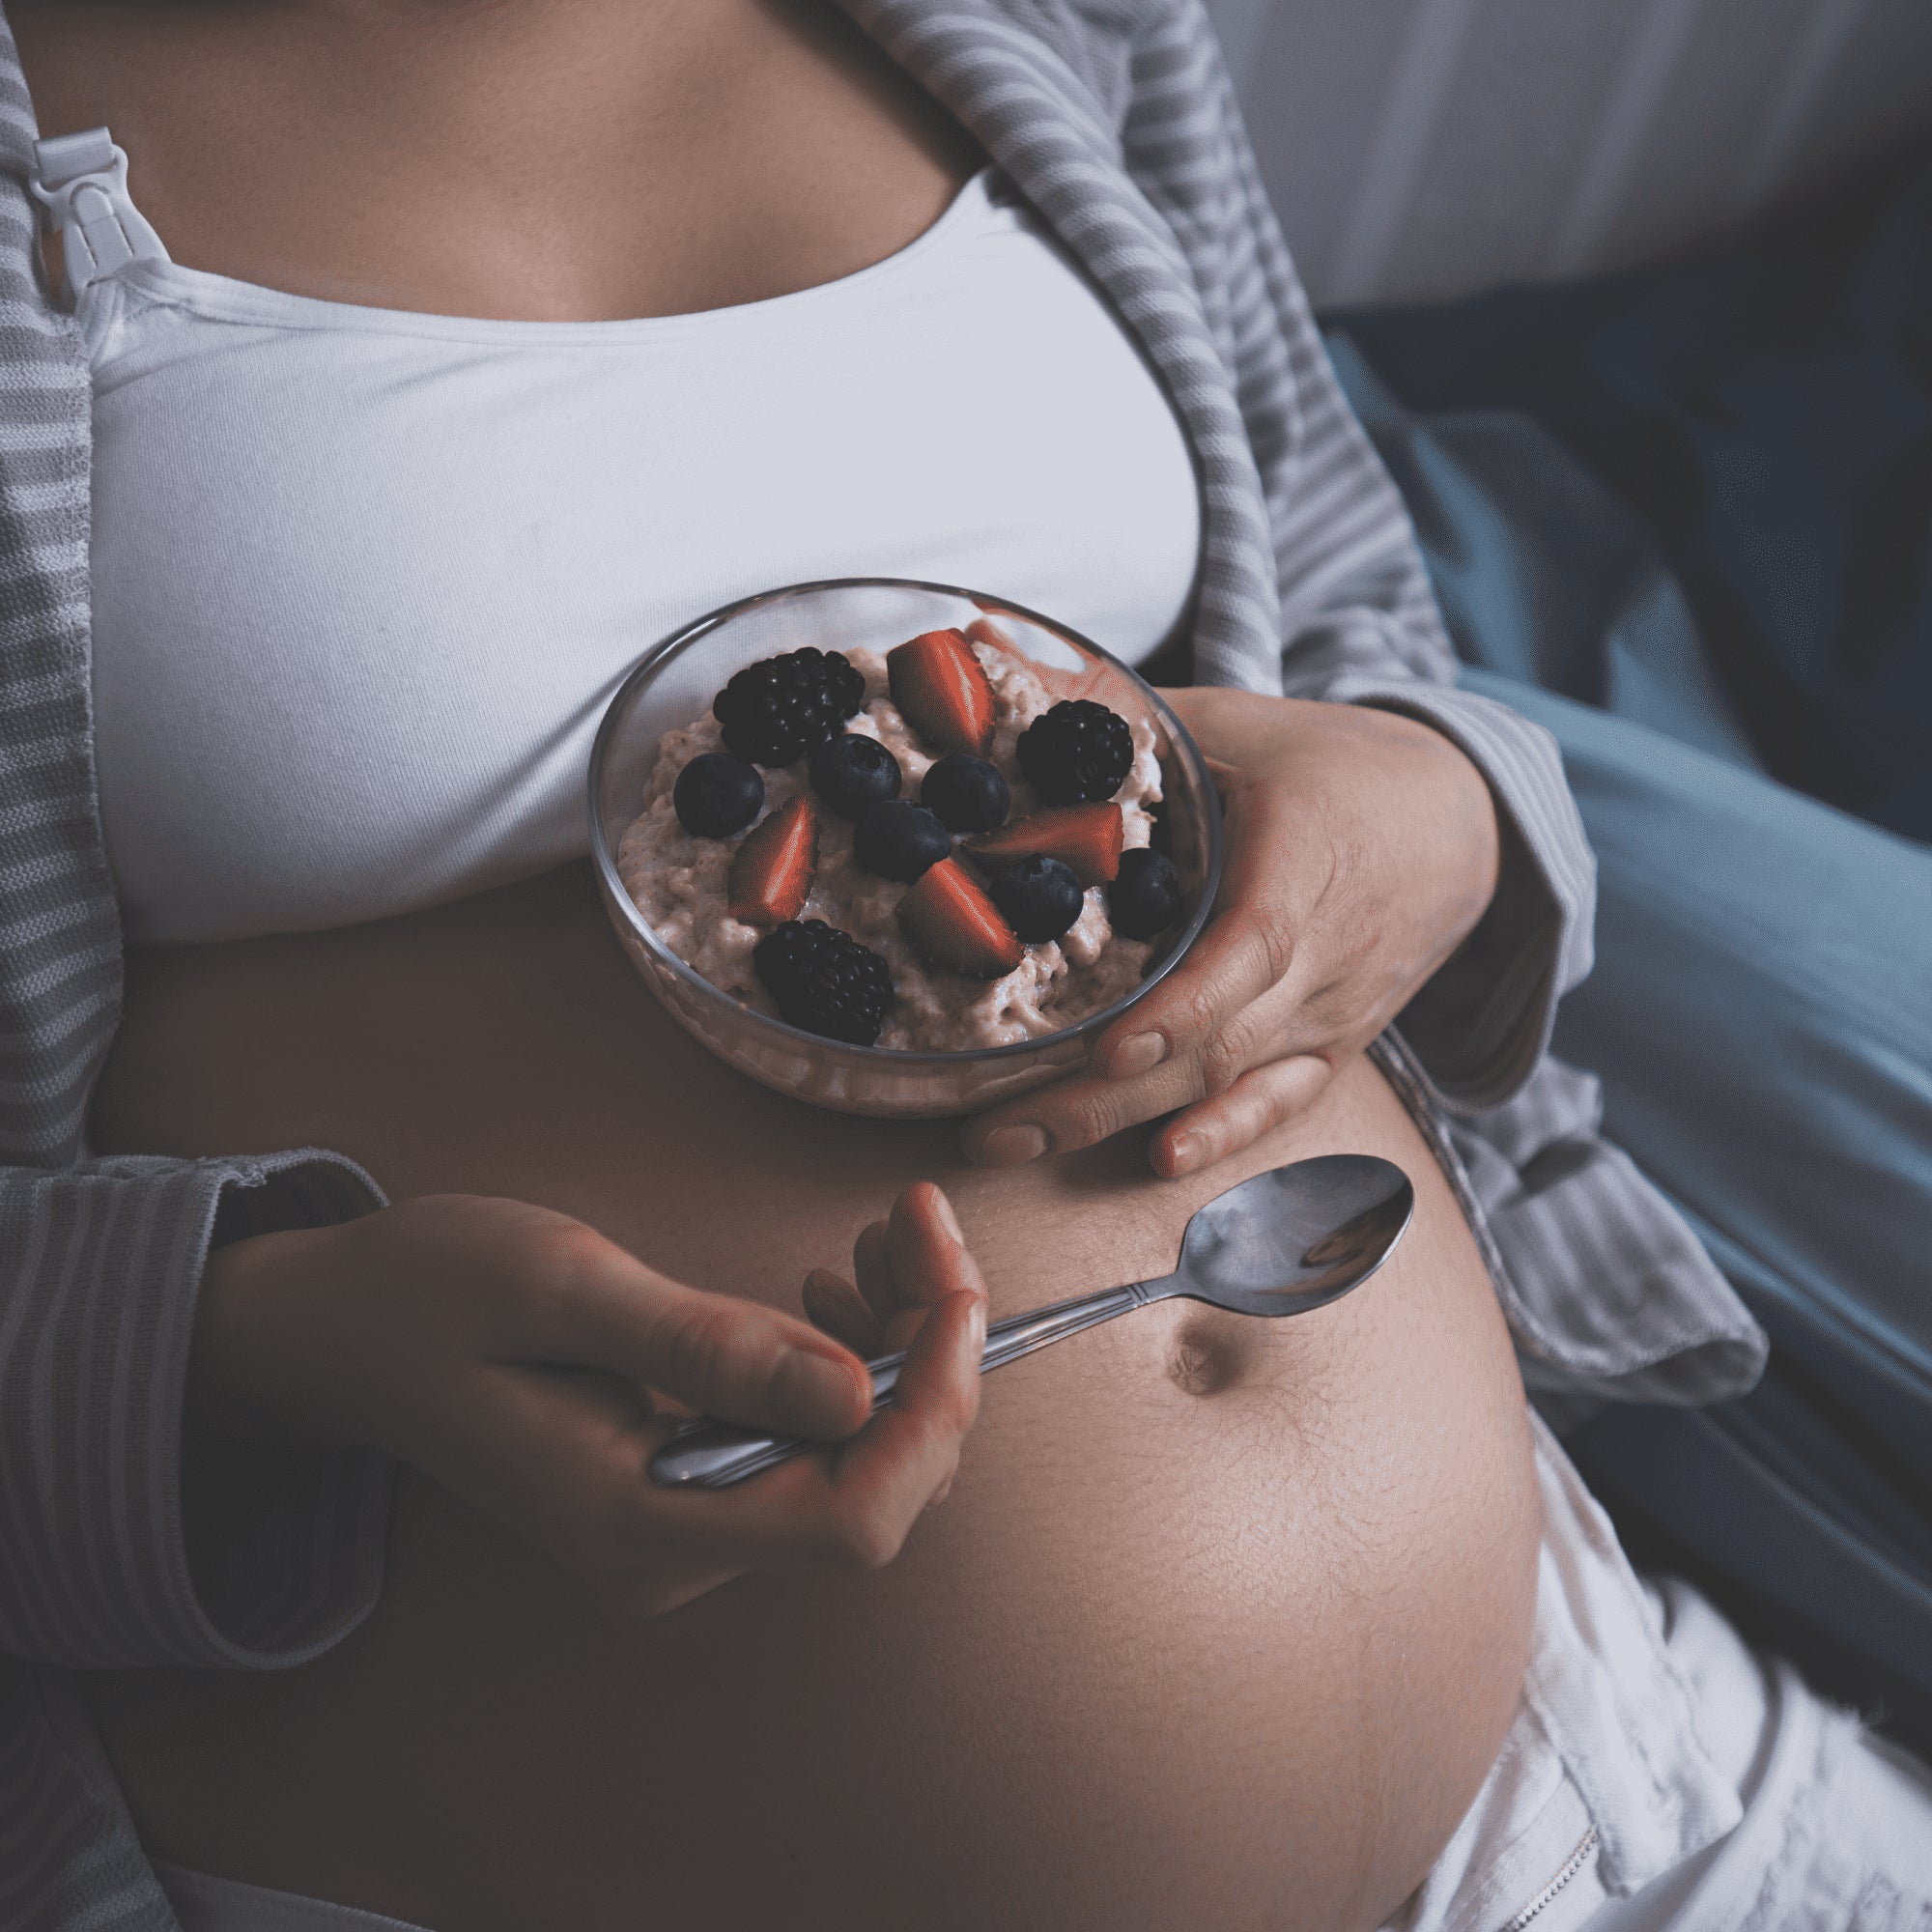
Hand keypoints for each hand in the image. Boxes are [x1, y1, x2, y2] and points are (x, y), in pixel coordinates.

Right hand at [188, 1185, 987, 1616]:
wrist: (341, 1328)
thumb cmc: (431, 1294)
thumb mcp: (563, 1288)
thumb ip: (708, 1346)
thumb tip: (855, 1391)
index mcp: (639, 1522)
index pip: (852, 1521)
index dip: (932, 1411)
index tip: (955, 1288)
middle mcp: (676, 1548)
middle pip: (876, 1484)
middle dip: (928, 1350)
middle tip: (916, 1216)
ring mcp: (683, 1522)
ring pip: (858, 1455)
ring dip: (898, 1340)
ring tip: (879, 1233)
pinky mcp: (687, 1479)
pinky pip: (811, 1436)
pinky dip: (848, 1352)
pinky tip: (828, 1283)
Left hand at [964, 689, 1499, 1177]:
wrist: (1458, 820)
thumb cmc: (1330, 764)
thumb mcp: (1236, 722)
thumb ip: (1123, 709)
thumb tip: (984, 652)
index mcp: (1304, 862)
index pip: (1249, 952)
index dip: (1181, 1011)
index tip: (1107, 1048)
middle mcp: (1324, 953)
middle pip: (1214, 1042)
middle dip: (1101, 1095)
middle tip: (994, 1126)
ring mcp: (1330, 1009)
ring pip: (1229, 1083)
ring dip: (1123, 1124)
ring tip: (1018, 1145)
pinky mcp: (1331, 1042)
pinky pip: (1280, 1103)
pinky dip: (1223, 1137)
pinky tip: (1160, 1163)